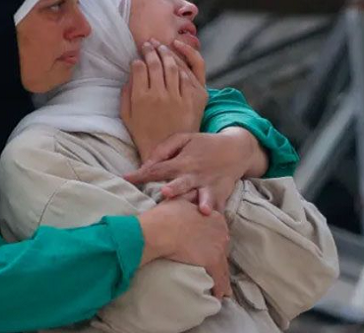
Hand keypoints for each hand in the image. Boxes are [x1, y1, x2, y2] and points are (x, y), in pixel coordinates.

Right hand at [120, 40, 205, 160]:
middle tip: (149, 44)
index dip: (138, 59)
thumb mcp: (126, 116)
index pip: (139, 67)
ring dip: (167, 53)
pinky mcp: (193, 99)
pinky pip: (189, 76)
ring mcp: (178, 96)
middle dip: (151, 49)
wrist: (166, 151)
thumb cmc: (143, 134)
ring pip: (173, 66)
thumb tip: (131, 76)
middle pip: (156, 62)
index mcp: (141, 97)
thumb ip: (125, 94)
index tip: (137, 58)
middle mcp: (160, 94)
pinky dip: (183, 65)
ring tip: (163, 47)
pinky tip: (178, 61)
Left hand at [125, 127, 268, 214]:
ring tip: (202, 210)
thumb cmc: (203, 145)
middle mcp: (195, 174)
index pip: (158, 169)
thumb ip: (163, 150)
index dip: (142, 174)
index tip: (126, 179)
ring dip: (203, 202)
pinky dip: (218, 215)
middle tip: (165, 193)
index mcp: (183, 161)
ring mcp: (210, 186)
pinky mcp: (222, 194)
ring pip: (205, 196)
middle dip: (174, 188)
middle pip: (182, 183)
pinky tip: (216, 224)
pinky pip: (219, 207)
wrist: (236, 150)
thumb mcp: (183, 138)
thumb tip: (145, 166)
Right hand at [138, 199, 232, 298]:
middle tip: (212, 268)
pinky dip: (219, 287)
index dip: (212, 242)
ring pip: (223, 265)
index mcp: (214, 216)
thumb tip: (193, 194)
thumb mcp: (180, 199)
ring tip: (223, 289)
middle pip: (222, 248)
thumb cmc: (165, 215)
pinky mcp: (212, 261)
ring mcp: (218, 247)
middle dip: (217, 258)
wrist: (160, 229)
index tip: (207, 249)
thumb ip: (190, 197)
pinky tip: (219, 295)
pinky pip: (219, 278)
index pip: (218, 232)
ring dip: (222, 277)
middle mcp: (221, 231)